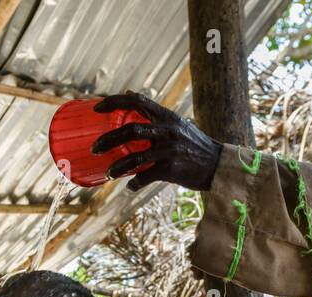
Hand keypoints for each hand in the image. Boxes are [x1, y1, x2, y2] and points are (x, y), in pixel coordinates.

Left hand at [92, 91, 223, 191]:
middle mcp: (167, 130)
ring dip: (117, 166)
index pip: (136, 101)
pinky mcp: (171, 169)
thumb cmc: (193, 145)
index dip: (114, 102)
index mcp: (166, 116)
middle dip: (108, 139)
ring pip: (134, 157)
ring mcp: (169, 150)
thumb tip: (128, 95)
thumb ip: (155, 114)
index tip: (96, 108)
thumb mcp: (177, 124)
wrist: (217, 165)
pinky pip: (146, 177)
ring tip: (108, 173)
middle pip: (130, 130)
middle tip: (94, 148)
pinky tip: (130, 186)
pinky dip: (135, 183)